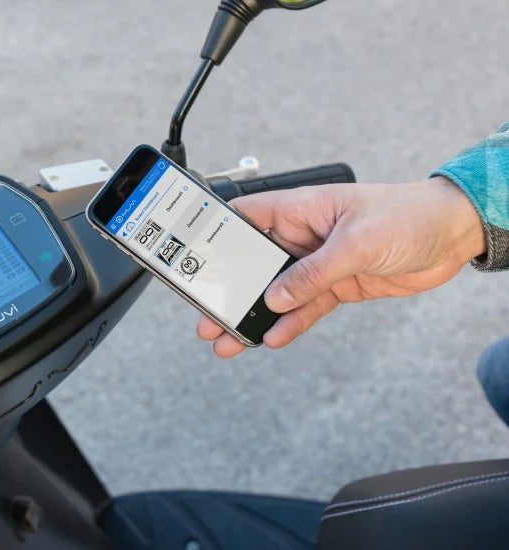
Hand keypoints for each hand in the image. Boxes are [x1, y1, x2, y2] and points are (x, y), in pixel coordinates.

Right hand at [197, 177, 485, 357]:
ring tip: (230, 338)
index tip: (193, 261)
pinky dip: (290, 324)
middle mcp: (303, 235)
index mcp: (300, 208)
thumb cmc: (408, 214)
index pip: (245, 219)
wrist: (454, 234)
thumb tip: (277, 297)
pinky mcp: (337, 285)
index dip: (216, 238)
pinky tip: (273, 337)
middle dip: (230, 290)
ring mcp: (318, 262)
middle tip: (207, 314)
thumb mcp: (355, 242)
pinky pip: (305, 307)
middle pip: (255, 264)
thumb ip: (313, 272)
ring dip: (255, 315)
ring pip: (277, 292)